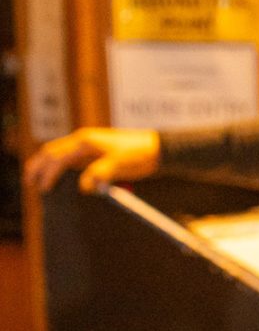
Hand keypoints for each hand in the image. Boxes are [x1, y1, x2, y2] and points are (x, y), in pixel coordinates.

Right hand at [27, 126, 160, 193]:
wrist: (158, 148)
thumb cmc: (140, 154)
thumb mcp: (121, 164)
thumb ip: (102, 174)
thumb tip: (85, 186)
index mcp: (85, 142)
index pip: (58, 158)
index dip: (48, 174)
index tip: (44, 189)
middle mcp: (82, 141)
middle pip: (51, 152)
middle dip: (38, 166)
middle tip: (29, 182)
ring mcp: (88, 146)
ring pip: (59, 154)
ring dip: (46, 165)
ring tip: (37, 180)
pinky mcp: (95, 152)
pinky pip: (71, 158)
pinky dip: (60, 166)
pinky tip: (60, 177)